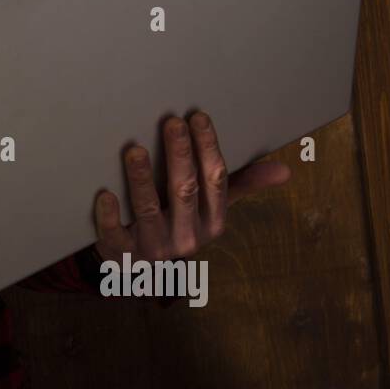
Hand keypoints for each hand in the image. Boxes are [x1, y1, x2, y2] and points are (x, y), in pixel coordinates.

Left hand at [92, 111, 290, 263]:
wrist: (141, 271)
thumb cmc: (178, 225)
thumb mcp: (210, 210)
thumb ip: (240, 186)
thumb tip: (285, 170)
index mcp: (212, 223)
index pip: (216, 180)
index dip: (208, 148)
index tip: (197, 117)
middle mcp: (187, 237)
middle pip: (185, 191)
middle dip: (180, 155)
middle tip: (171, 122)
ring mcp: (155, 248)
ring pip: (149, 210)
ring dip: (142, 179)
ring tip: (135, 150)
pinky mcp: (124, 256)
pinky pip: (115, 236)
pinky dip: (109, 216)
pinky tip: (105, 193)